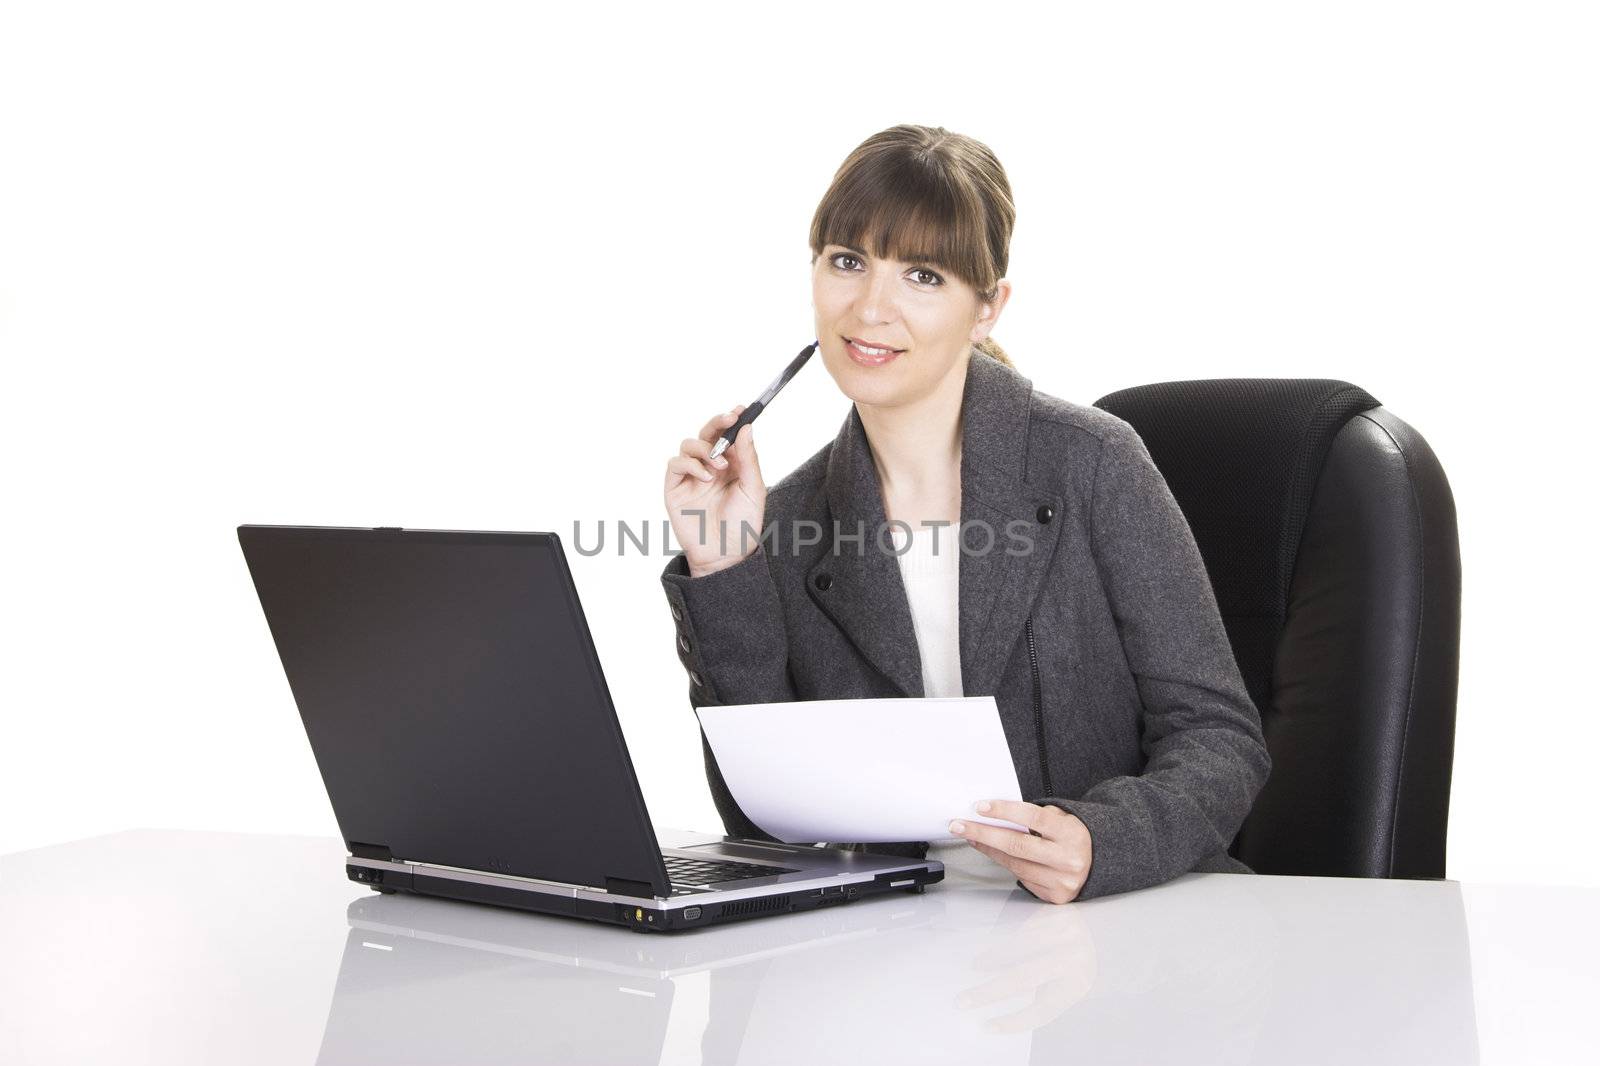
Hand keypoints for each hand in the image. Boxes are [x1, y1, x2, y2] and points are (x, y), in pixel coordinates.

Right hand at [663, 405, 767, 576]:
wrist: (725, 556)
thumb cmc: (742, 526)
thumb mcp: (754, 489)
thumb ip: (749, 458)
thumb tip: (746, 429)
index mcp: (732, 466)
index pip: (728, 435)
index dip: (732, 421)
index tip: (740, 410)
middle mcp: (710, 467)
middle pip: (706, 434)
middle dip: (717, 424)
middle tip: (729, 420)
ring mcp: (691, 477)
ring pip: (688, 445)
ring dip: (705, 449)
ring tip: (719, 466)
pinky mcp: (675, 488)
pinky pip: (675, 464)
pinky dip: (689, 464)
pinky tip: (705, 477)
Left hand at [949, 800, 1093, 903]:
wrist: (1100, 862)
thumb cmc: (1074, 835)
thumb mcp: (1063, 818)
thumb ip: (1035, 816)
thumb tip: (994, 814)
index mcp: (1071, 833)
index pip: (1032, 818)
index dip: (1004, 811)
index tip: (979, 807)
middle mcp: (1068, 859)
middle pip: (1016, 845)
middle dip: (983, 833)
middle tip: (958, 824)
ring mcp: (1061, 880)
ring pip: (1014, 864)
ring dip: (987, 849)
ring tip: (971, 836)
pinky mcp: (1054, 896)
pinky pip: (1022, 878)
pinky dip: (1006, 864)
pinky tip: (994, 852)